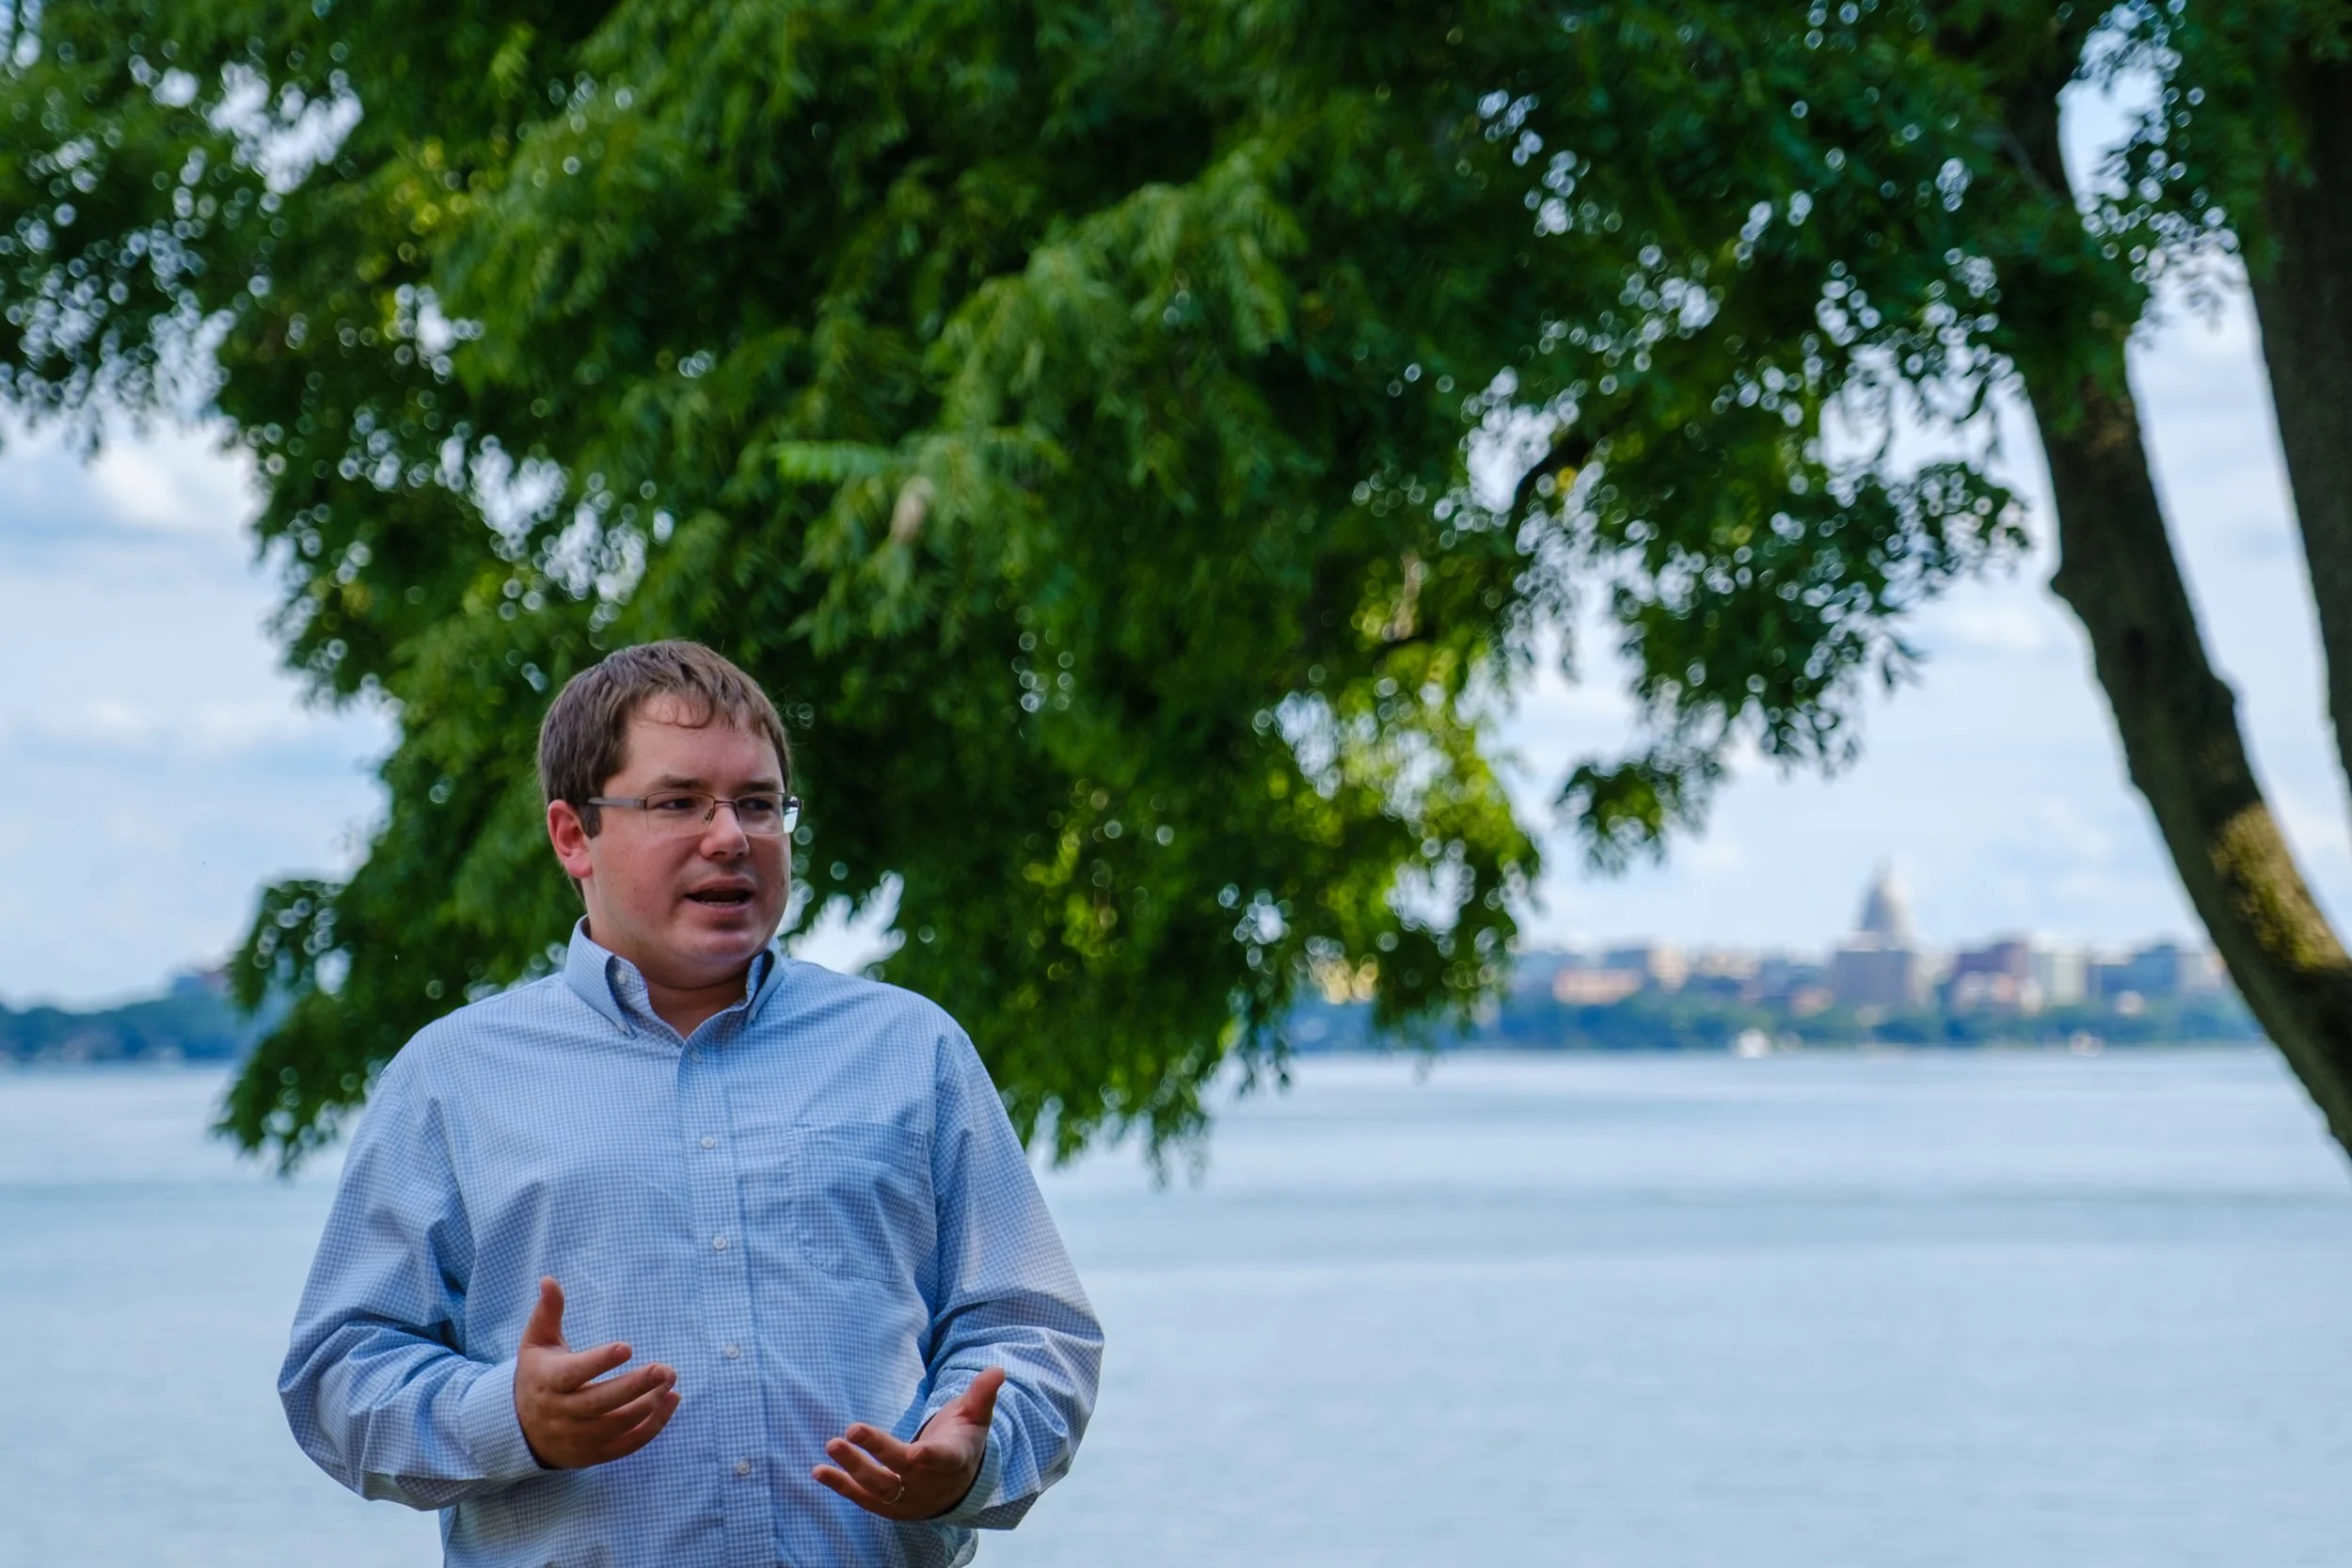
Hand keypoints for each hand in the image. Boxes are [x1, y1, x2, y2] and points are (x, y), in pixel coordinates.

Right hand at [513, 1277, 680, 1468]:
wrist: (520, 1430)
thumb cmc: (537, 1376)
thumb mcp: (536, 1344)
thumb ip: (547, 1313)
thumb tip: (549, 1280)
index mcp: (548, 1382)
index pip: (574, 1374)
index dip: (599, 1362)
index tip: (627, 1346)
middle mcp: (562, 1413)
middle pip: (602, 1403)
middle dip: (636, 1386)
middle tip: (665, 1368)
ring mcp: (578, 1437)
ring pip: (618, 1424)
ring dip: (649, 1404)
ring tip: (670, 1380)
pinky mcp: (594, 1454)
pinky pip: (627, 1444)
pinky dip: (653, 1426)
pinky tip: (671, 1401)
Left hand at [814, 1366, 1003, 1519]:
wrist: (954, 1488)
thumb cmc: (962, 1443)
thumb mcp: (976, 1418)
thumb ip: (982, 1395)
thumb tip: (997, 1370)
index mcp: (953, 1460)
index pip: (942, 1460)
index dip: (930, 1458)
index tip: (917, 1452)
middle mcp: (927, 1484)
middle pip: (900, 1471)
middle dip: (877, 1451)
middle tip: (852, 1429)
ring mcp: (906, 1498)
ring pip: (878, 1487)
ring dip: (852, 1468)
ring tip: (832, 1445)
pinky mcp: (887, 1506)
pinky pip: (861, 1497)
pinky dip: (840, 1485)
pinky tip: (818, 1471)